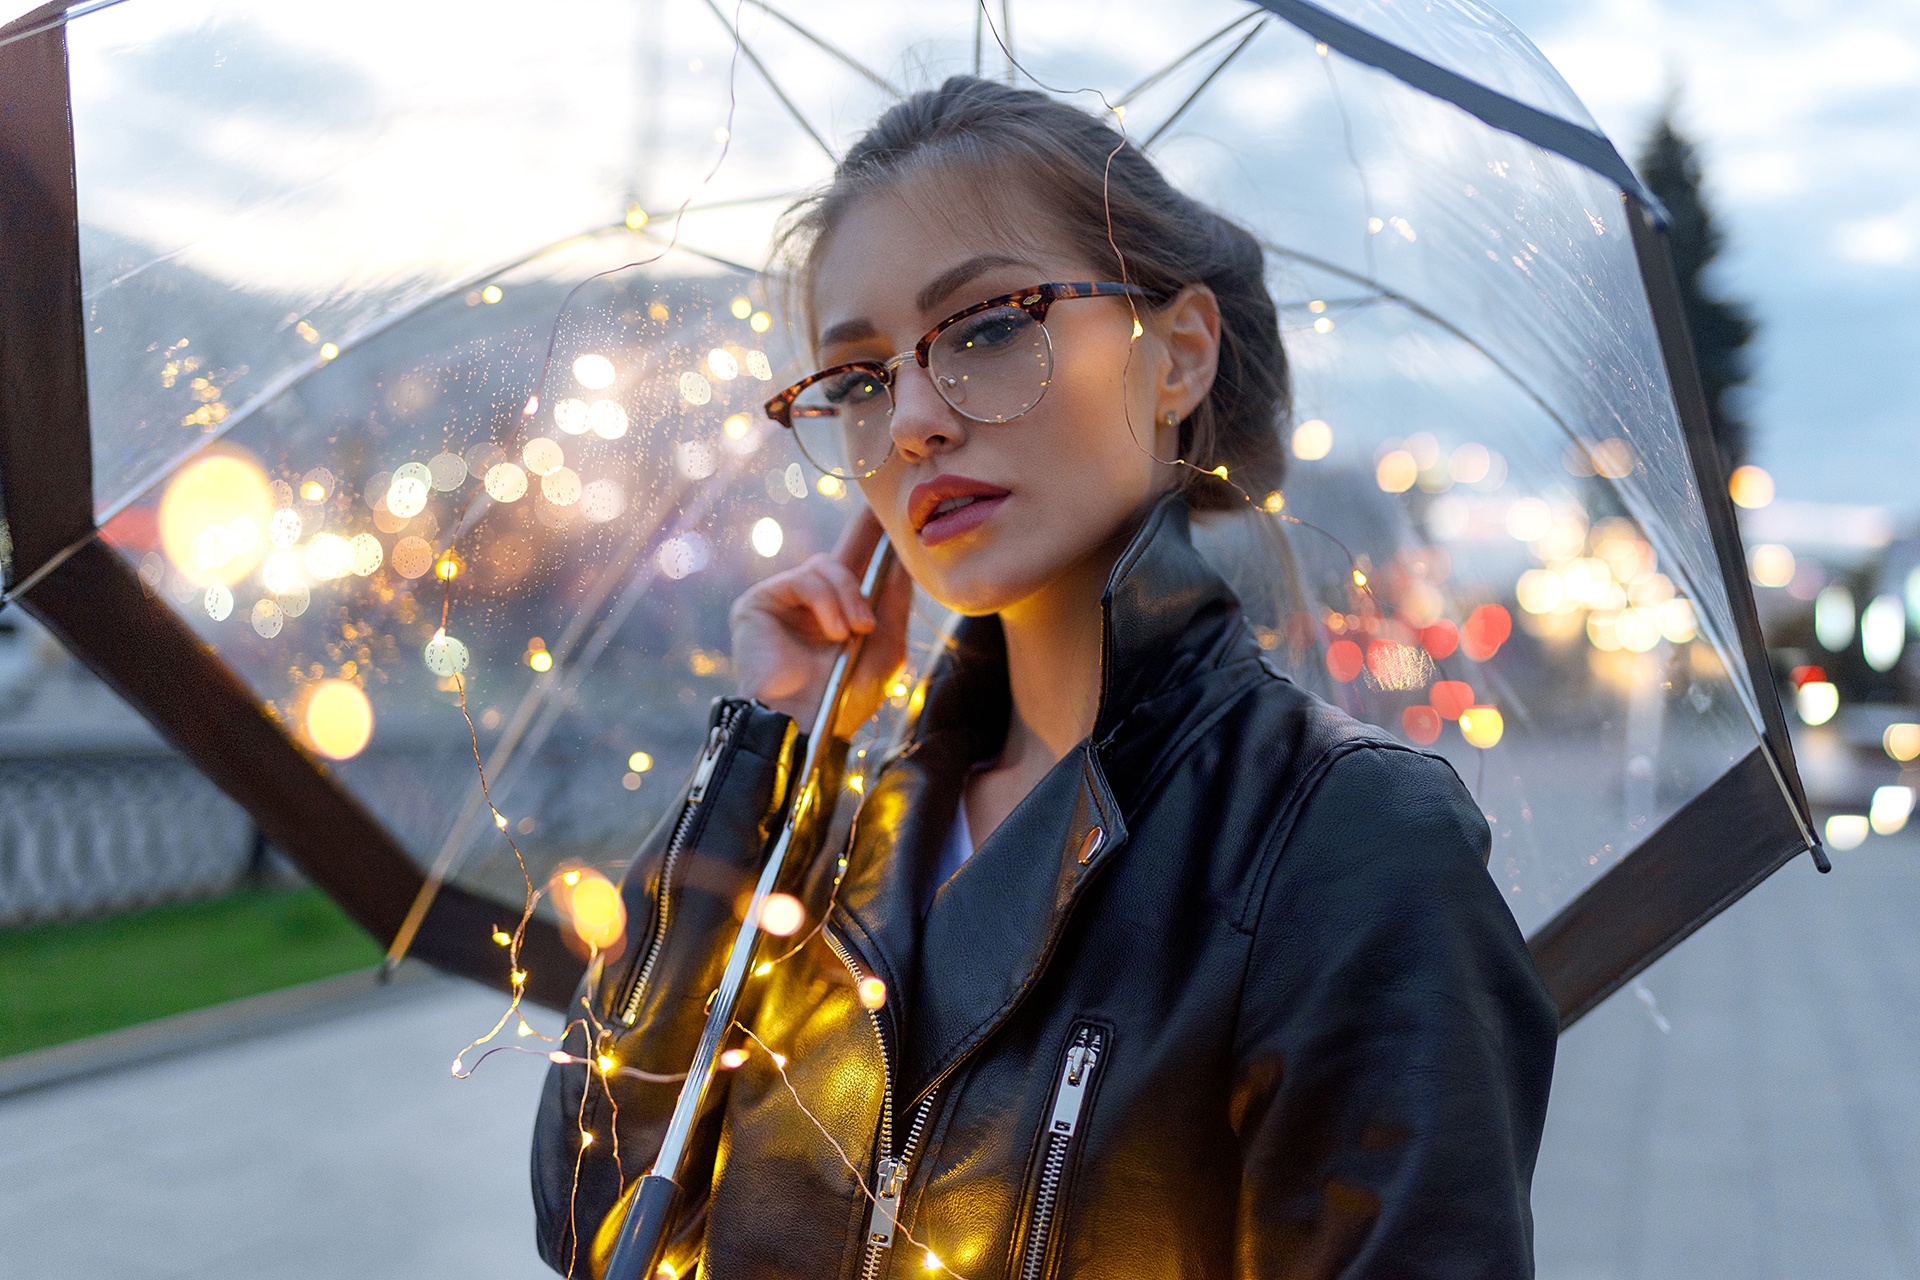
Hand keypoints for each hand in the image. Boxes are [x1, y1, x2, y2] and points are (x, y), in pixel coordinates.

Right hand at [729, 505, 911, 738]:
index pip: (862, 563)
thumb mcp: (886, 647)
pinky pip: (803, 579)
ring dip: (849, 596)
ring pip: (828, 566)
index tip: (896, 507)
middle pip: (843, 552)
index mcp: (843, 613)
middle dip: (866, 536)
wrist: (806, 726)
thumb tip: (905, 554)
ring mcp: (786, 601)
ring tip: (857, 631)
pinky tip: (835, 633)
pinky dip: (826, 603)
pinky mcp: (760, 602)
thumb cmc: (846, 697)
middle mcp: (814, 603)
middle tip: (880, 529)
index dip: (876, 535)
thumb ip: (895, 600)